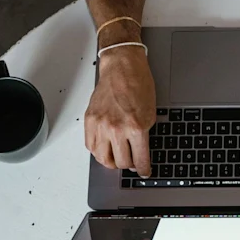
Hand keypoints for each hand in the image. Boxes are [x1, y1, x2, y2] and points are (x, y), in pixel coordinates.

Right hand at [84, 47, 155, 176]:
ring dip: (112, 162)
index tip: (144, 172)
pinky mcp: (90, 121)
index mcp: (136, 127)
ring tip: (117, 157)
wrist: (122, 68)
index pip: (140, 160)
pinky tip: (105, 148)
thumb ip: (143, 135)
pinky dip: (98, 151)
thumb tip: (140, 153)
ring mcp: (101, 125)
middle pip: (121, 163)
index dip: (143, 170)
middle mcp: (116, 129)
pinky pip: (90, 146)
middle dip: (129, 165)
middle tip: (132, 162)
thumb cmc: (138, 84)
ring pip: (103, 159)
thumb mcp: (150, 113)